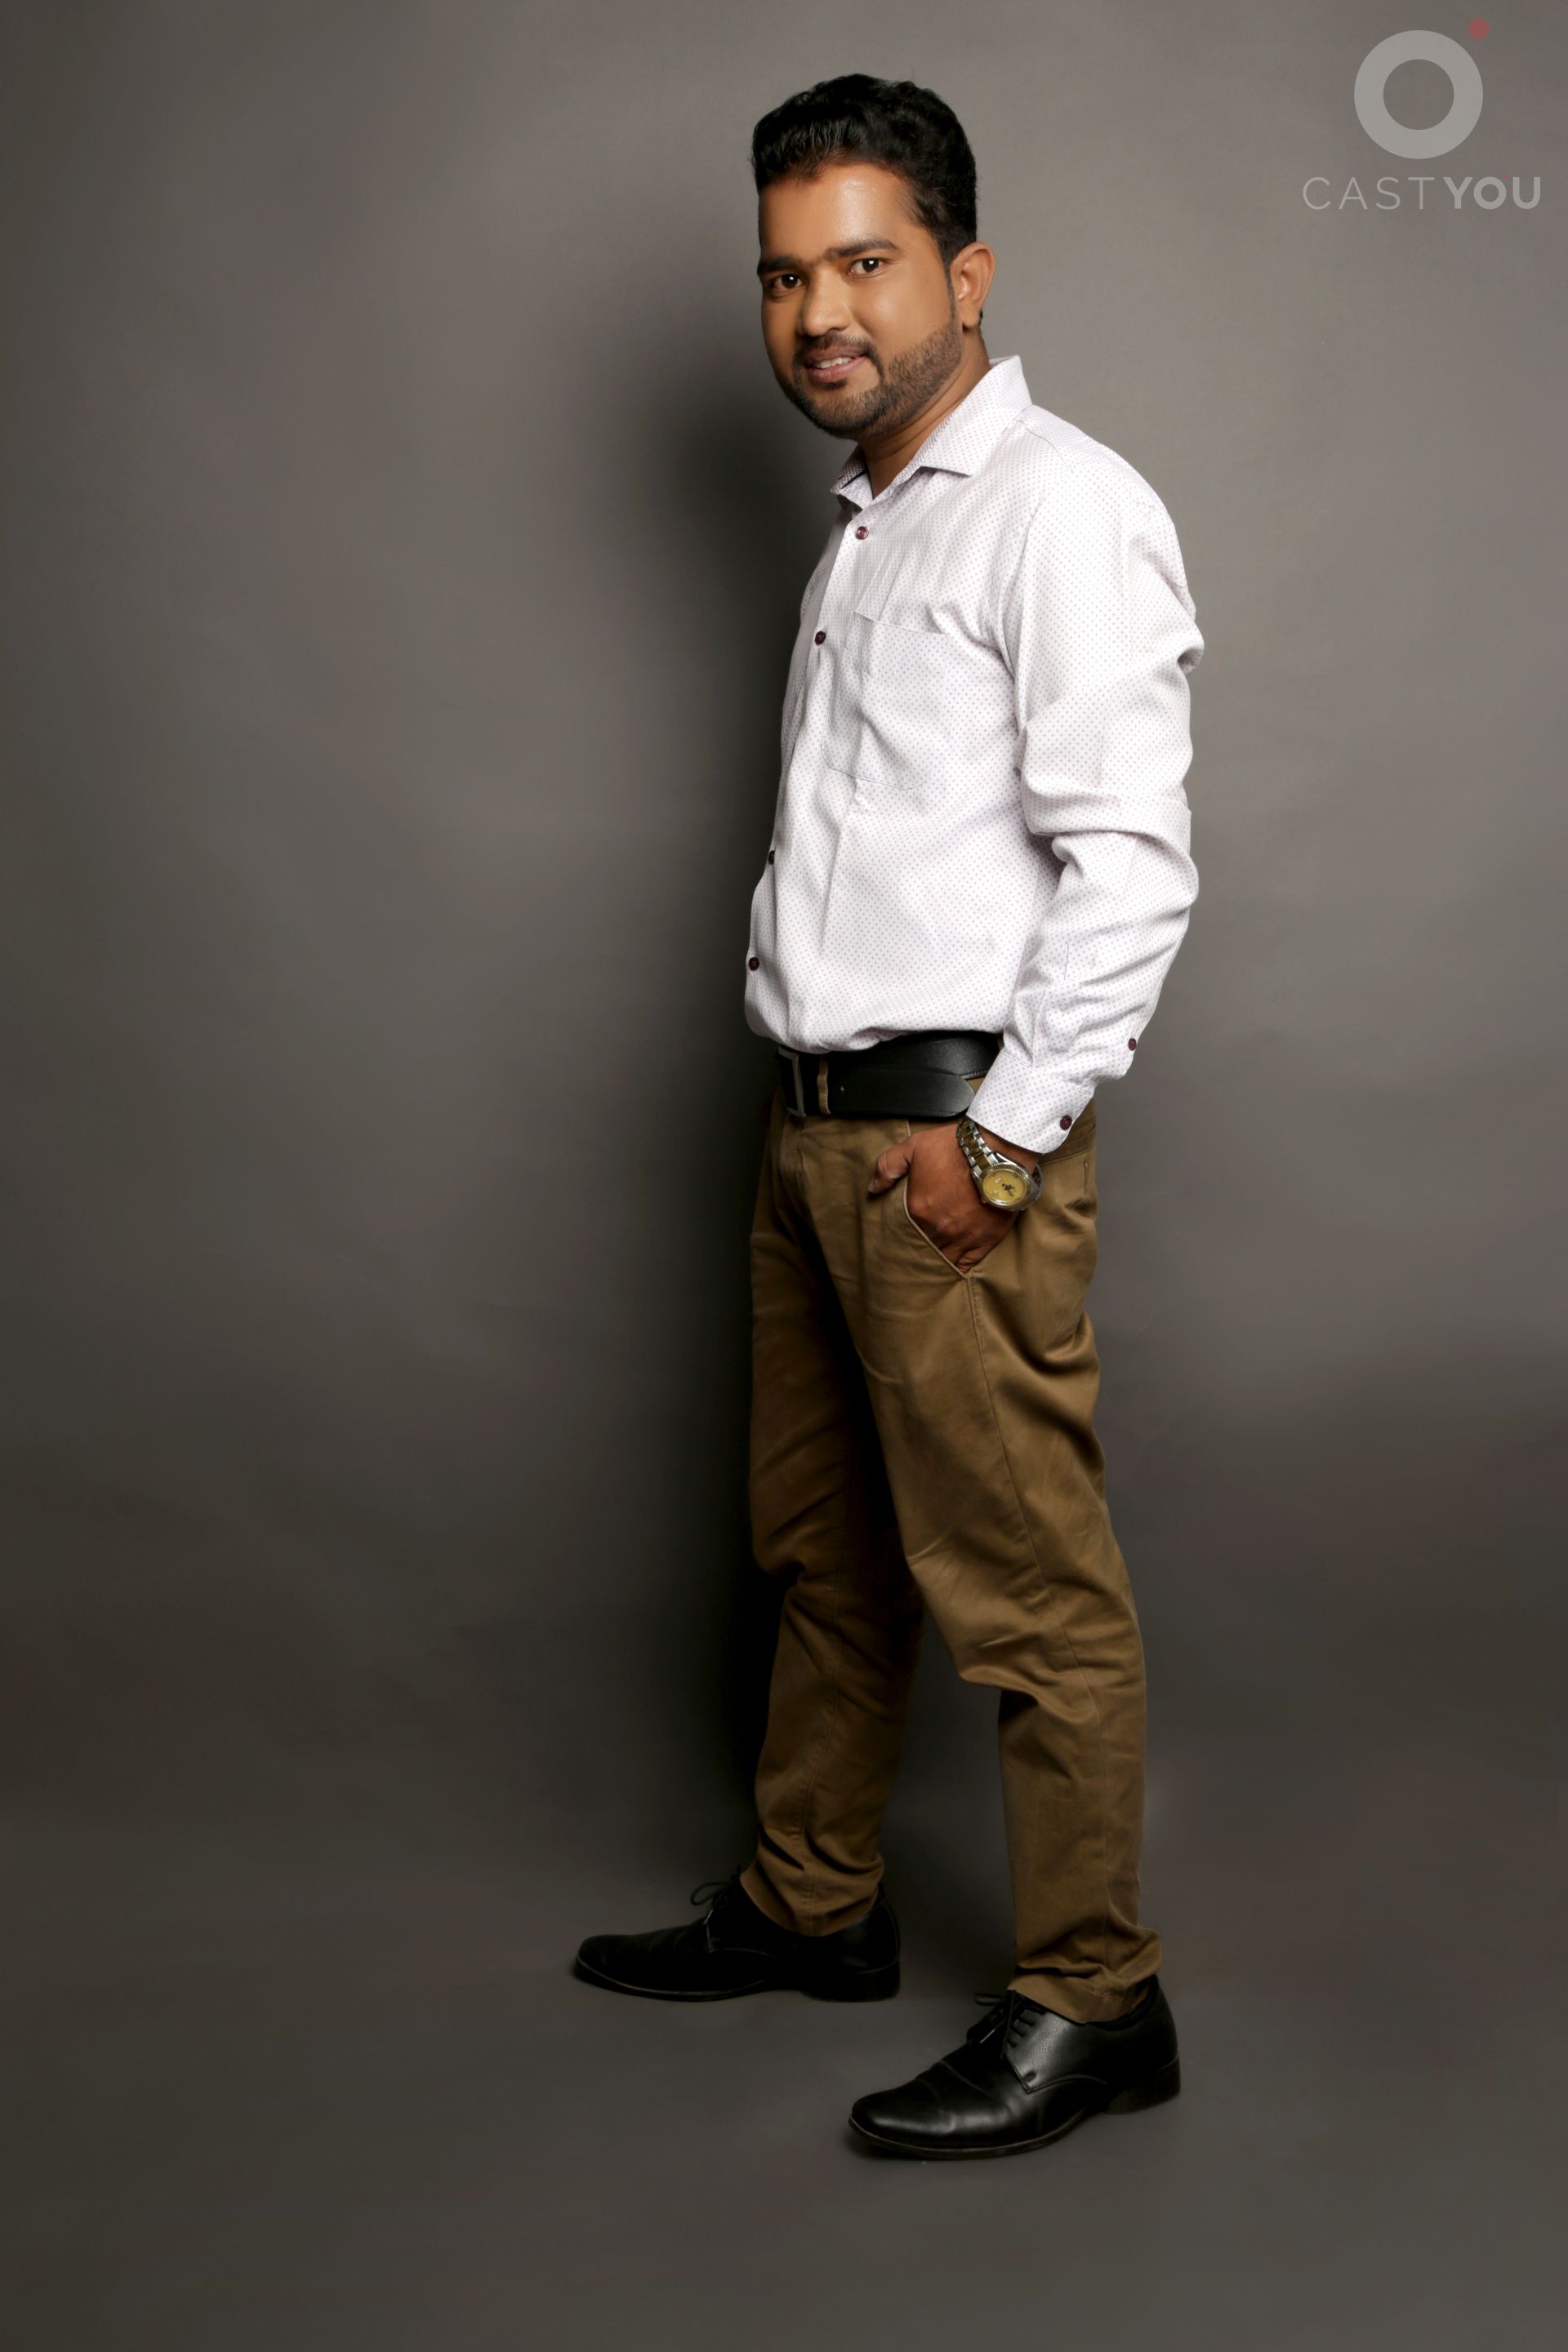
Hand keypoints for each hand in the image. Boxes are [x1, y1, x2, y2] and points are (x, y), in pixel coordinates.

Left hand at [867, 1122, 1023, 1272]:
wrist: (997, 1151)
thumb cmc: (955, 1148)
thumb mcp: (914, 1147)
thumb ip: (888, 1166)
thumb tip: (873, 1188)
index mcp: (918, 1210)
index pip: (902, 1234)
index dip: (899, 1237)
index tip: (896, 1241)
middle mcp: (939, 1229)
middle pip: (922, 1249)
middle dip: (917, 1251)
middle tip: (910, 1257)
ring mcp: (963, 1237)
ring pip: (943, 1260)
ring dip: (935, 1262)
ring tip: (928, 1266)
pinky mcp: (985, 1240)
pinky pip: (967, 1264)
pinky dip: (957, 1269)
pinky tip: (950, 1271)